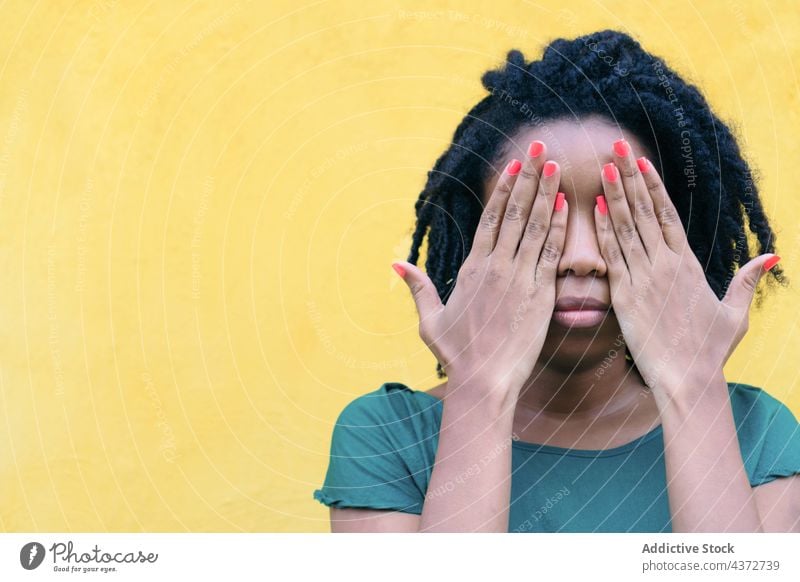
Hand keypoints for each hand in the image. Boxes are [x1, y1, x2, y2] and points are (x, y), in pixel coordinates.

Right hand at [393, 141, 567, 397]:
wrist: (482, 380)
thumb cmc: (457, 353)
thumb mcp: (430, 319)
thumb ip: (418, 287)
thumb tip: (395, 263)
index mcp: (472, 268)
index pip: (491, 218)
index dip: (505, 189)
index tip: (515, 165)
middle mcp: (496, 267)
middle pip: (515, 213)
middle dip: (529, 177)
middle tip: (541, 149)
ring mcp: (519, 279)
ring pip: (534, 227)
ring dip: (546, 194)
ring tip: (557, 166)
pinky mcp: (539, 296)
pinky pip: (550, 254)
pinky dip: (558, 229)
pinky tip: (564, 206)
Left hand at [594, 139, 779, 406]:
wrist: (687, 378)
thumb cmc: (709, 349)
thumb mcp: (734, 313)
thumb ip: (745, 282)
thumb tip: (769, 256)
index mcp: (687, 264)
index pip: (667, 215)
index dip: (653, 186)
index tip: (641, 162)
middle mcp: (665, 265)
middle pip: (645, 212)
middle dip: (630, 178)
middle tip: (615, 148)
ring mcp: (644, 278)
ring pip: (627, 228)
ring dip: (614, 196)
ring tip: (603, 167)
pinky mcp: (625, 296)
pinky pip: (612, 256)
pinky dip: (603, 230)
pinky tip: (594, 208)